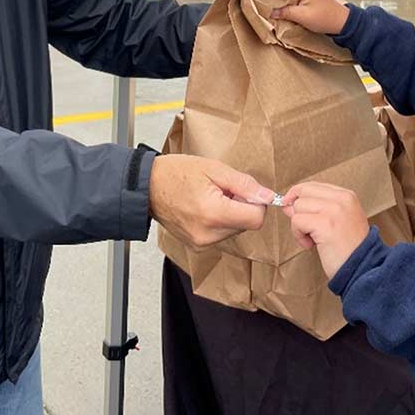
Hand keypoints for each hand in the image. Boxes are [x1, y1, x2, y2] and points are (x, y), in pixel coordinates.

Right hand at [149, 154, 273, 246]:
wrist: (147, 187)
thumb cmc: (176, 173)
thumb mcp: (214, 169)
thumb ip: (244, 185)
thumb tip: (268, 196)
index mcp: (213, 214)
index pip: (256, 219)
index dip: (256, 203)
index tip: (246, 191)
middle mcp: (208, 234)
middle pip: (246, 225)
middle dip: (241, 206)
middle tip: (222, 190)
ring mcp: (201, 243)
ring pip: (235, 230)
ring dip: (230, 214)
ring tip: (210, 198)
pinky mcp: (197, 245)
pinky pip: (221, 234)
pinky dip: (219, 221)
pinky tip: (204, 208)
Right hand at [270, 0, 349, 34]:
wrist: (341, 20)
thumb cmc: (325, 19)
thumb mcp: (303, 17)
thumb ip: (285, 13)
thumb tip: (271, 13)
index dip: (276, 2)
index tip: (276, 14)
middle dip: (282, 3)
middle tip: (286, 15)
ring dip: (288, 3)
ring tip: (294, 14)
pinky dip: (294, 2)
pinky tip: (298, 11)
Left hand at [282, 182, 369, 279]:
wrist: (362, 268)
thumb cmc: (348, 249)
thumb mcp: (336, 220)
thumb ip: (314, 208)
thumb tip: (287, 203)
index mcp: (346, 195)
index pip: (312, 186)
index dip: (299, 198)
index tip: (298, 213)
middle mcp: (341, 198)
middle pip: (303, 193)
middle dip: (299, 212)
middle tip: (309, 231)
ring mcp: (334, 210)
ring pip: (298, 206)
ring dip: (299, 226)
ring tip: (314, 239)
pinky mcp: (325, 224)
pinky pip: (297, 221)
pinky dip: (299, 236)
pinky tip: (311, 245)